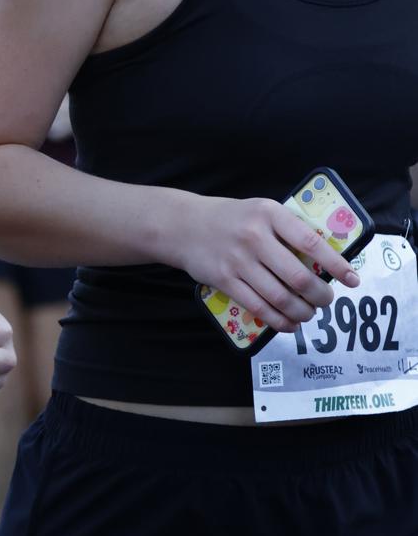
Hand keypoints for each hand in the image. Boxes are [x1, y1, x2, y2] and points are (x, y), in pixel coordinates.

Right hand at [173, 195, 360, 331]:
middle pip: (297, 276)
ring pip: (279, 296)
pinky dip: (278, 320)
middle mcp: (254, 237)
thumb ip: (288, 231)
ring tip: (310, 314)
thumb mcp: (262, 212)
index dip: (335, 265)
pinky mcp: (224, 279)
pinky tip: (289, 324)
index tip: (352, 280)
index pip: (311, 243)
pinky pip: (257, 307)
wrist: (183, 226)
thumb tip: (322, 261)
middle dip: (319, 295)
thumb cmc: (232, 219)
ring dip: (301, 311)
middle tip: (327, 301)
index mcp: (270, 215)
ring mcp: (237, 260)